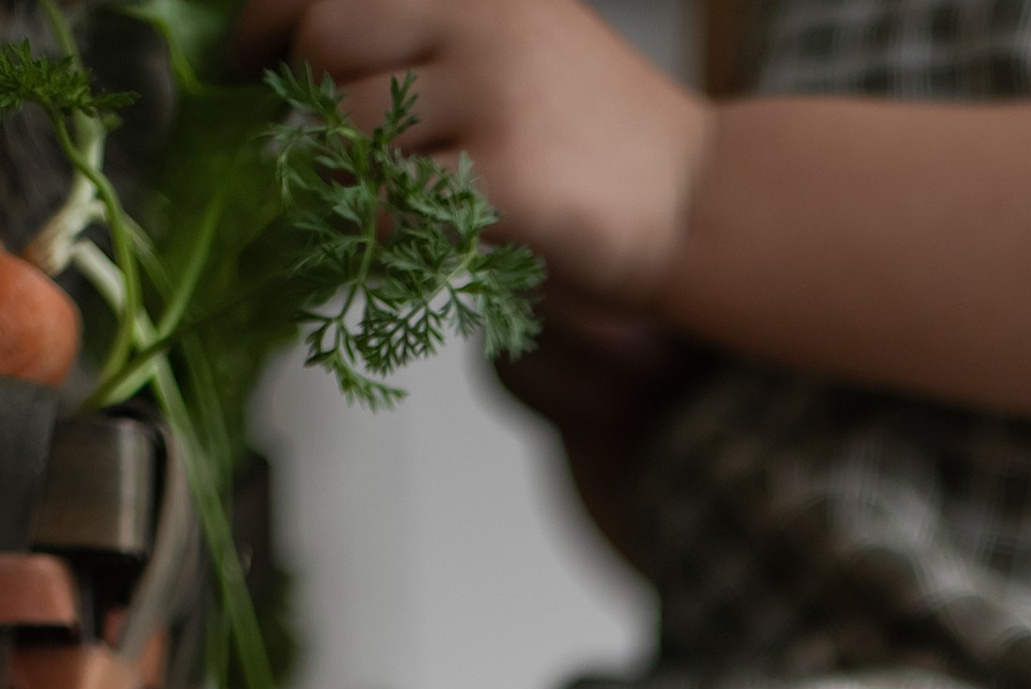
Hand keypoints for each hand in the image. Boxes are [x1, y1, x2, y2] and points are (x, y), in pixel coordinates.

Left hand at [230, 0, 714, 311]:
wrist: (706, 205)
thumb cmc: (605, 142)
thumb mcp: (516, 44)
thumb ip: (426, 39)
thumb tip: (305, 59)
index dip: (267, 23)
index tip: (244, 60)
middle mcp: (480, 16)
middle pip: (327, 51)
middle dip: (317, 114)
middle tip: (335, 163)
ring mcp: (494, 93)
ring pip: (355, 138)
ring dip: (358, 186)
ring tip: (406, 210)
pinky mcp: (506, 178)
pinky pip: (395, 209)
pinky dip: (389, 235)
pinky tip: (422, 244)